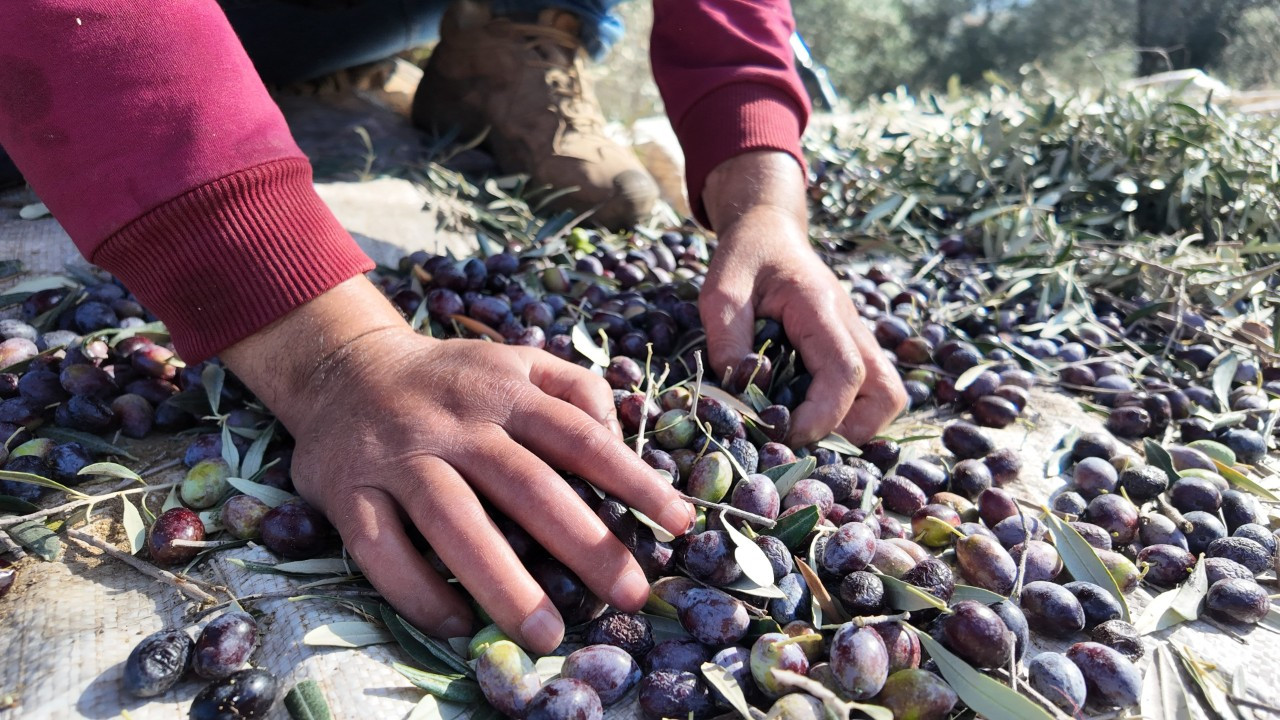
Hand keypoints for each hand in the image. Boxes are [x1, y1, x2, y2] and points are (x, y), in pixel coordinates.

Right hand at [223, 277, 693, 653]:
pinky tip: (458, 625)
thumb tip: (623, 442)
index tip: (679, 523)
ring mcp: (400, 455)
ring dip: (503, 582)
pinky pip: (382, 549)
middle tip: (629, 596)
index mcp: (507, 390)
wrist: (342, 366)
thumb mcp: (518, 360)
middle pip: (527, 486)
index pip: (581, 437)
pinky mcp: (349, 490)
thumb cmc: (452, 379)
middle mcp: (457, 421)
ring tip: (547, 634)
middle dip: (585, 545)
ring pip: (454, 521)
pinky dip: (419, 591)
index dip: (633, 479)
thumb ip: (577, 390)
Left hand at [700, 151, 907, 444]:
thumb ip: (727, 339)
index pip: (844, 372)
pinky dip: (847, 413)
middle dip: (851, 430)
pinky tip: (806, 413)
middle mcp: (851, 326)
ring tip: (806, 428)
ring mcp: (857, 338)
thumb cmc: (746, 258)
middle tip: (802, 436)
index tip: (785, 432)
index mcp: (820, 309)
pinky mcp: (851, 348)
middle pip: (886, 393)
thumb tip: (743, 390)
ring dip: (854, 425)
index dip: (822, 414)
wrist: (770, 232)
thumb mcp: (720, 291)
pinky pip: (869, 391)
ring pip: (886, 396)